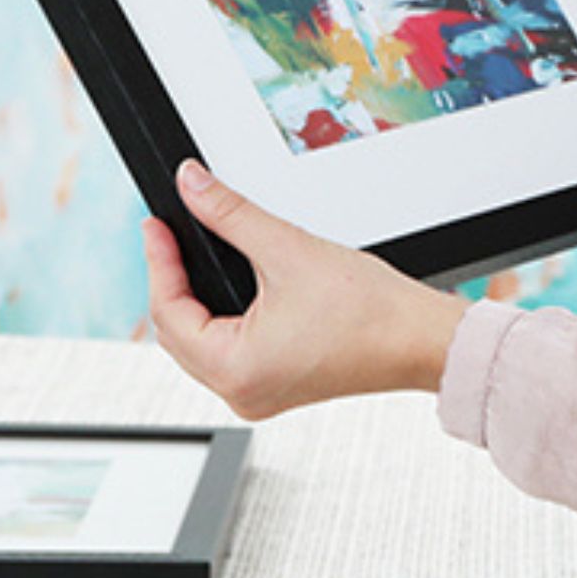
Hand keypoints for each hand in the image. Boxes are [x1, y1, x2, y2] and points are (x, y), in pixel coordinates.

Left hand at [143, 160, 469, 419]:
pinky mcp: (273, 384)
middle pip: (176, 331)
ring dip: (191, 299)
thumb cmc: (370, 312)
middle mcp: (240, 391)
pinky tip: (220, 283)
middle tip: (166, 233)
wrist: (421, 340)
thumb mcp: (285, 249)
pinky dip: (215, 316)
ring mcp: (257, 392)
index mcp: (235, 369)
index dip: (157, 261)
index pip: (168, 311)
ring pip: (197, 342)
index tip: (154, 224)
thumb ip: (228, 213)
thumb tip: (191, 185)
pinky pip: (224, 350)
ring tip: (187, 253)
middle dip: (168, 280)